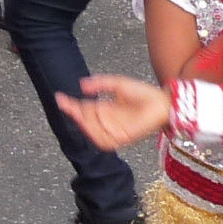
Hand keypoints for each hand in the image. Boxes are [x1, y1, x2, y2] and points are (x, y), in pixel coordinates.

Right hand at [56, 74, 172, 150]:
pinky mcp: (122, 138)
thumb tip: (81, 85)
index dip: (71, 105)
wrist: (163, 103)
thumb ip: (100, 83)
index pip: (84, 110)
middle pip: (85, 121)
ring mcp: (114, 131)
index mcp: (106, 110)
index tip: (60, 98)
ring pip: (92, 132)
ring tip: (79, 113)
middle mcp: (108, 122)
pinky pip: (104, 140)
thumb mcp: (118, 84)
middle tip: (69, 105)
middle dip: (75, 114)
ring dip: (83, 124)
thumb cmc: (144, 93)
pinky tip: (90, 123)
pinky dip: (95, 133)